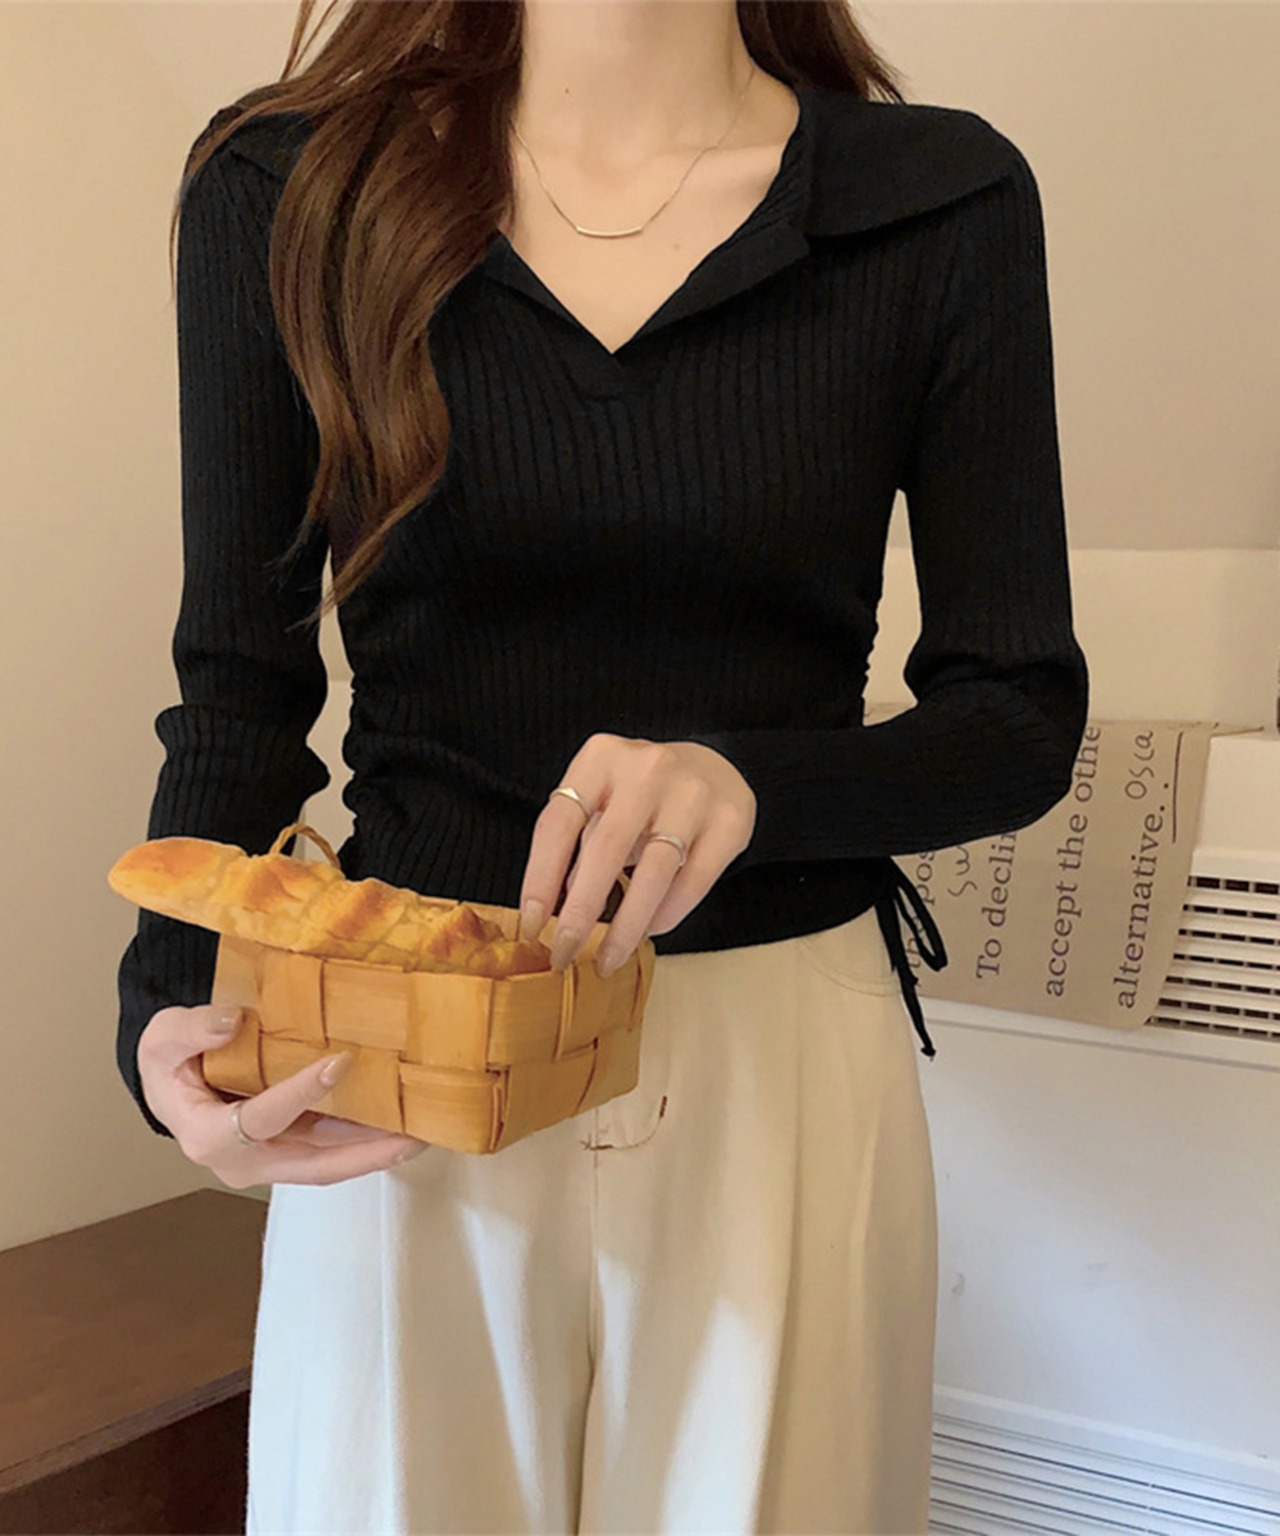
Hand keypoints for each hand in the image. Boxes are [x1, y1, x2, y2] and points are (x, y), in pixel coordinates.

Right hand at [137, 1003, 430, 1185]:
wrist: (175, 1081)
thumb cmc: (170, 1062)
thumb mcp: (162, 1039)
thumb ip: (189, 1030)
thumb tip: (231, 1021)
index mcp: (209, 1137)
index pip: (260, 1120)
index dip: (301, 1094)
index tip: (340, 1062)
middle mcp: (245, 1162)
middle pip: (313, 1166)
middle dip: (365, 1154)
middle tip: (414, 1137)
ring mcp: (272, 1160)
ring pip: (330, 1163)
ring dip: (377, 1151)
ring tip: (424, 1132)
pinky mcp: (292, 1148)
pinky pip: (333, 1149)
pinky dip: (367, 1139)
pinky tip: (403, 1121)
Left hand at [517, 735, 756, 977]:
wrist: (715, 767)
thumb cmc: (643, 792)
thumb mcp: (602, 800)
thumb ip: (579, 845)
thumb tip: (558, 908)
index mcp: (601, 758)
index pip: (558, 823)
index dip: (539, 880)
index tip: (531, 926)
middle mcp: (647, 769)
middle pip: (605, 850)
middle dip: (580, 913)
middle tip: (565, 954)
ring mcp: (692, 793)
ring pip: (653, 873)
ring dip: (626, 926)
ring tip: (608, 958)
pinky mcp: (729, 820)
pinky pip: (692, 882)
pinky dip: (666, 914)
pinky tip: (650, 929)